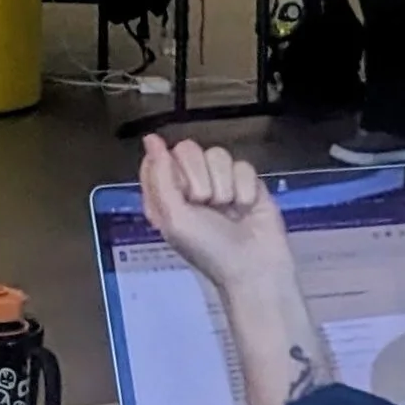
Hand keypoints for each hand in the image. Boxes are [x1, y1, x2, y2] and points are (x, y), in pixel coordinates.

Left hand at [139, 136, 296, 299]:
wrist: (254, 267)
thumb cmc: (208, 247)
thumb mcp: (174, 218)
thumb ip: (160, 176)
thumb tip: (150, 137)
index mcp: (165, 194)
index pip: (157, 158)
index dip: (169, 170)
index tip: (180, 191)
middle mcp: (190, 184)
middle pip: (188, 149)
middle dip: (199, 178)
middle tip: (205, 204)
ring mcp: (220, 181)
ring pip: (217, 154)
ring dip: (224, 186)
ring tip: (228, 210)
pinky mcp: (246, 182)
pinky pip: (242, 165)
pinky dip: (244, 189)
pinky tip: (246, 208)